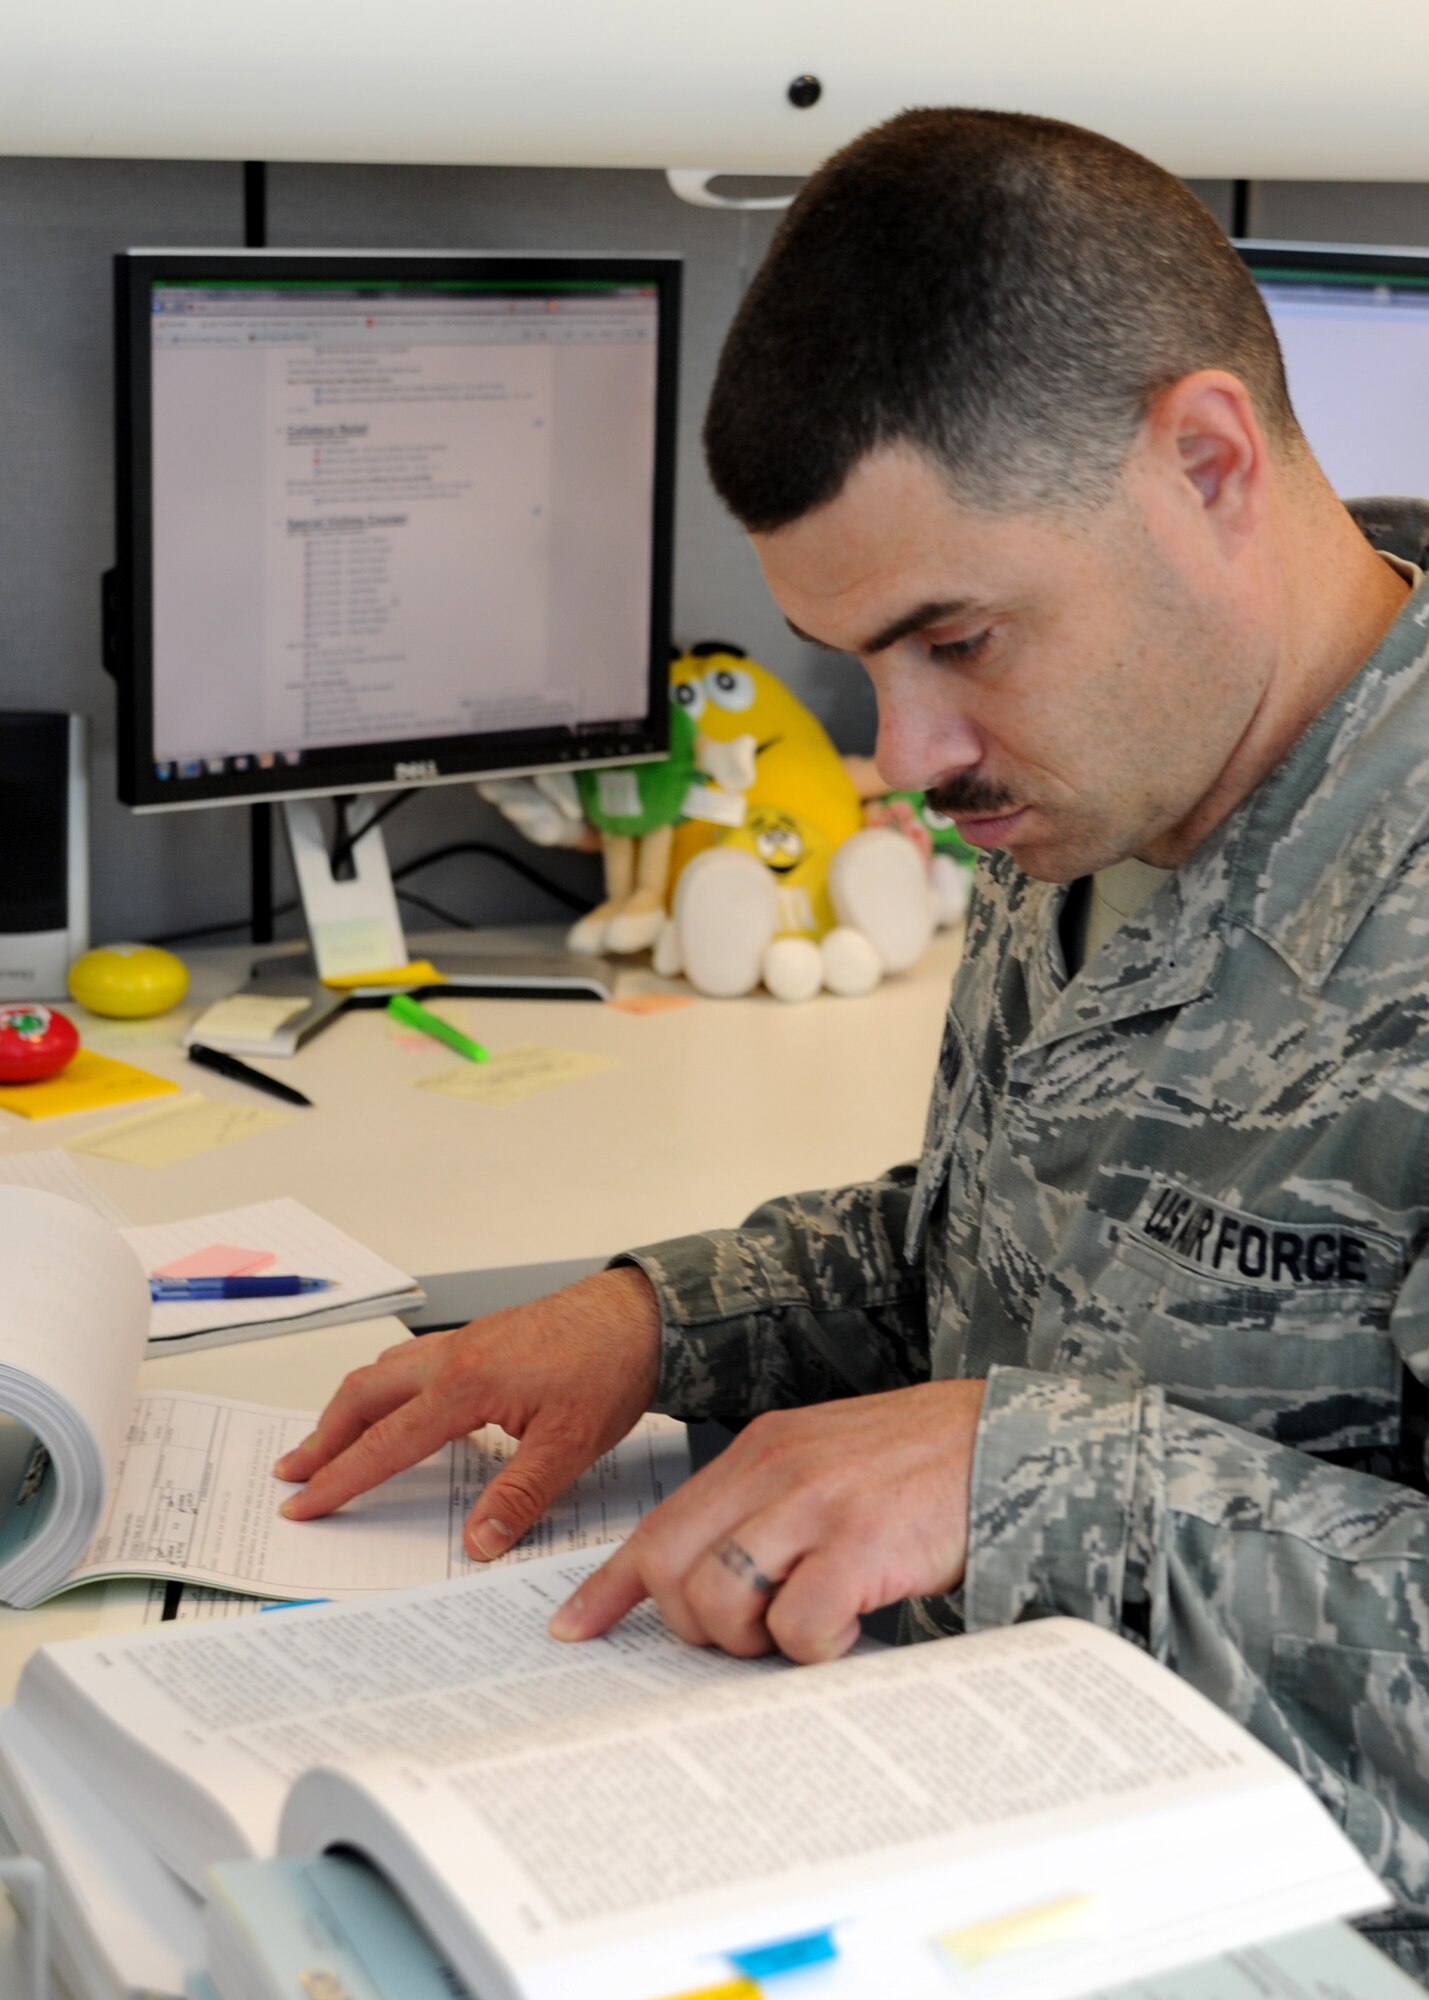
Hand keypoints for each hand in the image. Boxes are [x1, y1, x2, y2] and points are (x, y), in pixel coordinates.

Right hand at [273, 1267, 661, 1558]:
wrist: (643, 1314)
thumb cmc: (610, 1366)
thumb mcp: (570, 1445)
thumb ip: (519, 1496)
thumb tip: (478, 1542)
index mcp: (466, 1385)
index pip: (386, 1443)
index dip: (341, 1478)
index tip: (304, 1502)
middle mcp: (454, 1357)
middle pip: (363, 1395)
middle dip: (323, 1436)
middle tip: (293, 1472)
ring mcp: (466, 1342)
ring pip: (384, 1372)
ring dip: (349, 1408)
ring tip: (327, 1441)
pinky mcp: (482, 1339)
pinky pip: (412, 1362)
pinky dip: (384, 1387)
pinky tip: (395, 1405)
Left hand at [549, 1378, 985, 1662]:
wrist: (1009, 1439)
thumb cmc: (922, 1463)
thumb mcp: (827, 1463)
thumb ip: (769, 1506)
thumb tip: (717, 1581)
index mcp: (761, 1451)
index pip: (659, 1523)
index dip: (609, 1585)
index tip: (573, 1628)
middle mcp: (775, 1470)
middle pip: (673, 1571)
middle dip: (694, 1627)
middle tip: (745, 1638)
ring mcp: (816, 1503)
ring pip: (721, 1602)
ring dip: (752, 1642)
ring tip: (802, 1630)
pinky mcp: (862, 1542)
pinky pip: (798, 1627)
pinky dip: (813, 1650)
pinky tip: (848, 1631)